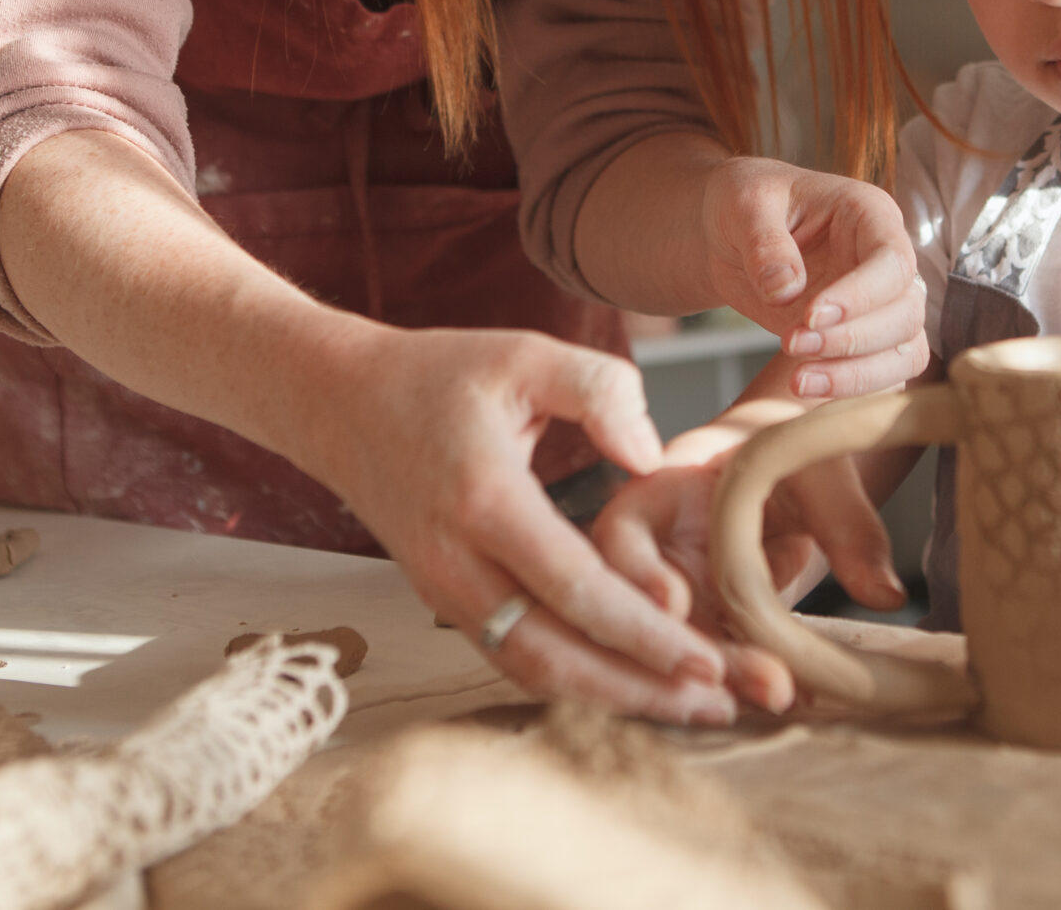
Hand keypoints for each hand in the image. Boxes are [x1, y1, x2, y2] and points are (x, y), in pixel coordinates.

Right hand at [308, 320, 736, 725]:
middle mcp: (458, 561)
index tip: (708, 657)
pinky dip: (575, 682)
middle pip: (556, 655)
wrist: (340, 402)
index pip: (573, 590)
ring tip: (690, 706)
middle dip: (642, 689)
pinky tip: (632, 686)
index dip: (643, 633)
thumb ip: (600, 390)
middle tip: (721, 701)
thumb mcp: (525, 354)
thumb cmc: (438, 374)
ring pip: (532, 671)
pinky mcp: (446, 602)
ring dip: (614, 697)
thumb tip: (649, 456)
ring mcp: (445, 591)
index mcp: (485, 499)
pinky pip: (512, 658)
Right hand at [592, 443, 902, 712]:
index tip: (675, 602)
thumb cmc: (799, 446)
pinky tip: (787, 697)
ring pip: (668, 650)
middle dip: (681, 652)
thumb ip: (848, 526)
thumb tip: (886, 593)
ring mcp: (676, 593)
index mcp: (664, 486)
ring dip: (714, 682)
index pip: (621, 530)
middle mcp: (656, 547)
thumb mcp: (823, 469)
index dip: (636, 570)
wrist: (802, 468)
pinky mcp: (704, 627)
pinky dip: (738, 687)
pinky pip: (705, 666)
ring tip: (780, 694)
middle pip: (638, 609)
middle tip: (753, 678)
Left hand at [701, 156, 926, 397]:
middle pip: (906, 312)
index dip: (860, 295)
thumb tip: (785, 289)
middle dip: (853, 340)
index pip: (892, 261)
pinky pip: (883, 372)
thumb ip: (764, 242)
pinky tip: (807, 389)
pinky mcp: (863, 338)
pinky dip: (852, 387)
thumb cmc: (746, 204)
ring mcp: (879, 303)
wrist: (731, 236)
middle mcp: (885, 261)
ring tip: (799, 380)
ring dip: (857, 374)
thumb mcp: (744, 205)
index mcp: (870, 214)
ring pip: (905, 350)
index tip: (810, 316)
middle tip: (792, 344)